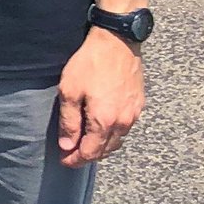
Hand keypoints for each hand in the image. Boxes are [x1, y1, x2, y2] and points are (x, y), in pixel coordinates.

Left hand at [57, 27, 144, 167]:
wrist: (116, 42)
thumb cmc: (90, 64)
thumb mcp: (70, 91)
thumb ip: (69, 121)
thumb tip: (67, 145)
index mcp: (104, 121)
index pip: (90, 152)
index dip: (76, 160)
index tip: (65, 162)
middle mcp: (123, 122)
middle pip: (106, 150)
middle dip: (89, 156)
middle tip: (73, 155)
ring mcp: (134, 113)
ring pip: (117, 141)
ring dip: (102, 147)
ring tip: (87, 145)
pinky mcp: (139, 104)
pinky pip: (126, 128)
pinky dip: (113, 134)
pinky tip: (104, 129)